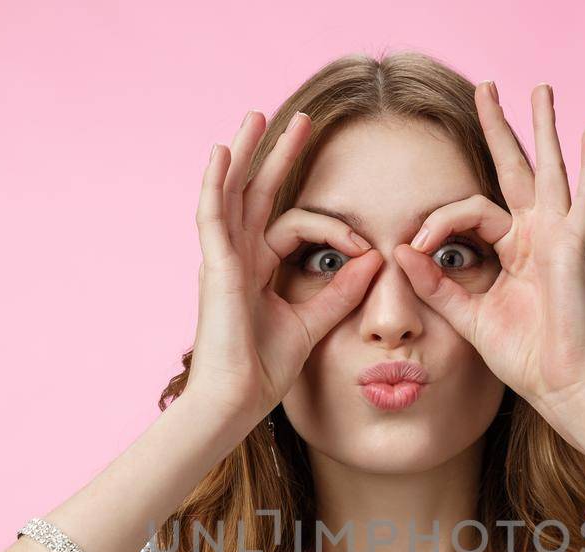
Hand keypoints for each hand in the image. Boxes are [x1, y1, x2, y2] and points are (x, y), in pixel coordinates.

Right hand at [185, 109, 383, 427]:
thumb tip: (372, 261)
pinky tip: (222, 152)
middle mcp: (237, 259)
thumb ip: (340, 293)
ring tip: (258, 116)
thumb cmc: (263, 372)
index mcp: (257, 271)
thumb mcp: (312, 323)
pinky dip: (214, 183)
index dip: (337, 232)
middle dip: (278, 156)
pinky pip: (211, 215)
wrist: (235, 403)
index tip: (368, 248)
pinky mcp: (215, 267)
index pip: (295, 228)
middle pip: (257, 194)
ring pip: (231, 193)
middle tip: (301, 121)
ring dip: (246, 154)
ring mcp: (222, 260)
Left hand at [392, 82, 584, 414]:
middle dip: (498, 129)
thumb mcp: (467, 315)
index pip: (470, 212)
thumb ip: (435, 284)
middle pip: (513, 169)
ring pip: (547, 171)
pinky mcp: (574, 247)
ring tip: (539, 90)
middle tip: (485, 89)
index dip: (438, 222)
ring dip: (542, 129)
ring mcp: (558, 237)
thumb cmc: (521, 355)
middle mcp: (536, 235)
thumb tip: (399, 250)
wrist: (557, 383)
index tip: (416, 245)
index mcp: (512, 250)